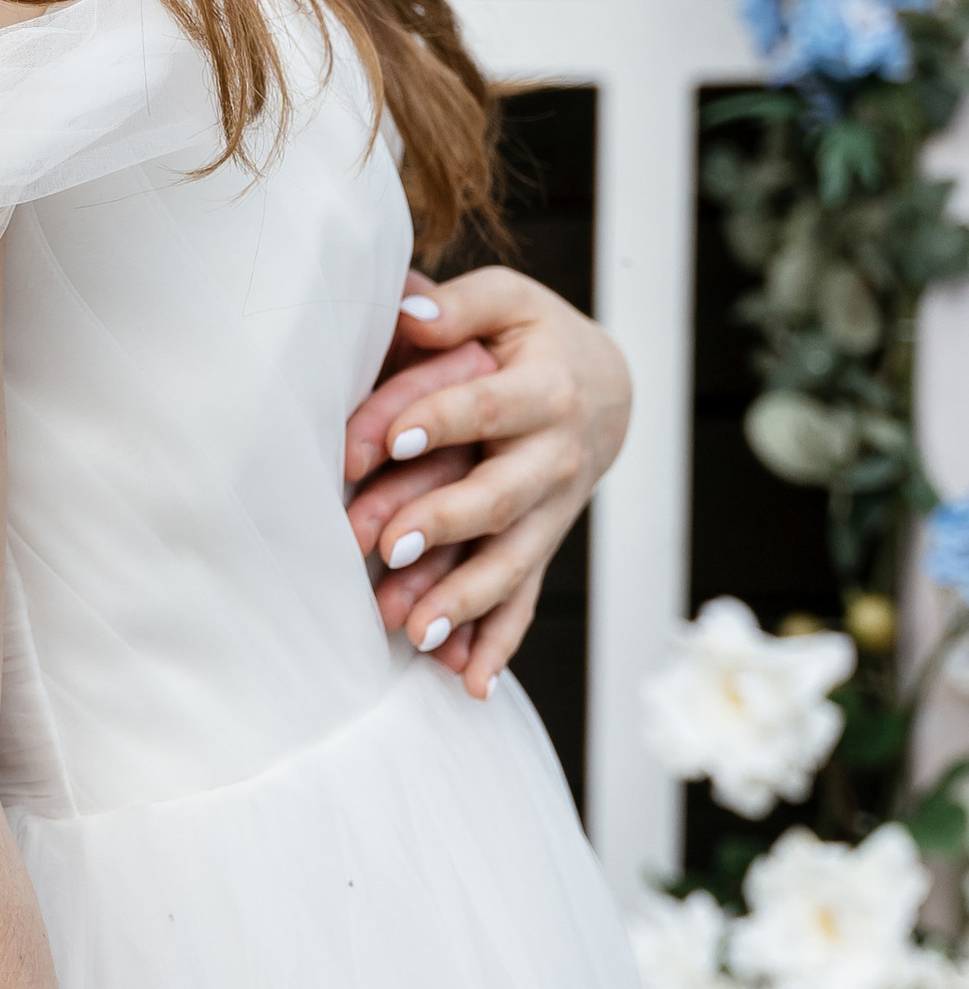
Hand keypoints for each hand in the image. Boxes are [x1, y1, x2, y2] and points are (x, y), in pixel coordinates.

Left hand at [345, 267, 630, 697]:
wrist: (606, 386)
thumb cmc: (533, 338)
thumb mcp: (508, 303)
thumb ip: (459, 306)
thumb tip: (406, 310)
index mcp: (547, 388)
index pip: (487, 406)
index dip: (438, 418)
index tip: (388, 440)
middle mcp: (558, 457)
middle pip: (500, 495)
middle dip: (441, 523)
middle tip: (383, 545)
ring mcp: (554, 510)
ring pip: (514, 561)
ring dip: (465, 599)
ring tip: (414, 631)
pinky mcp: (544, 544)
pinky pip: (526, 599)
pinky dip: (500, 644)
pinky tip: (470, 685)